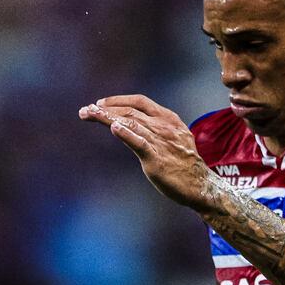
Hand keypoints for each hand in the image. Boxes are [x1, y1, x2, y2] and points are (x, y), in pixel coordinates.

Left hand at [79, 94, 217, 209]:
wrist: (200, 184)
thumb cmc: (183, 162)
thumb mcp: (172, 137)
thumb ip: (154, 128)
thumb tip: (131, 125)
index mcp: (168, 118)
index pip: (139, 102)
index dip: (118, 100)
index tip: (100, 103)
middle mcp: (164, 126)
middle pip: (130, 111)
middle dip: (105, 109)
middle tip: (85, 111)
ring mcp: (160, 141)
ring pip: (130, 123)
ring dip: (107, 117)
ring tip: (90, 114)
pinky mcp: (156, 159)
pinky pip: (139, 143)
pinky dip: (126, 134)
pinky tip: (113, 128)